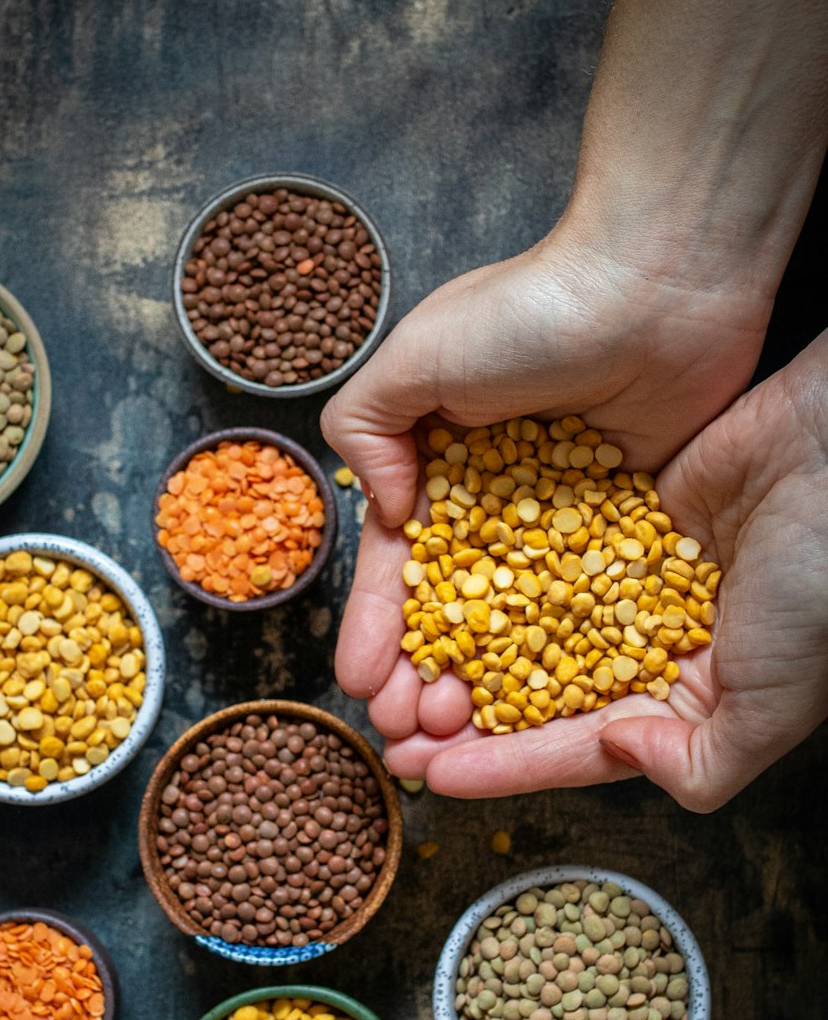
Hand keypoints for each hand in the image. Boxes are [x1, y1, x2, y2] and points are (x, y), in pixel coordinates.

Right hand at [321, 219, 772, 771]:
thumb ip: (367, 430)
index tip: (361, 683)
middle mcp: (494, 500)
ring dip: (478, 685)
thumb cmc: (532, 308)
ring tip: (452, 736)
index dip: (376, 627)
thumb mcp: (415, 355)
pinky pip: (581, 609)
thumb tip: (389, 513)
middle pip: (452, 610)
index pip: (398, 565)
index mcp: (438, 460)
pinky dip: (552, 662)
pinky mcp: (621, 530)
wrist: (659, 283)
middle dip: (420, 674)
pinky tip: (530, 711)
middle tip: (407, 731)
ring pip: (513, 624)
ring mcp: (558, 521)